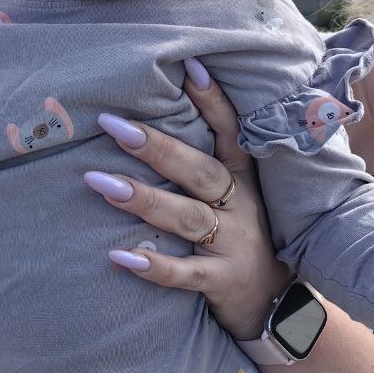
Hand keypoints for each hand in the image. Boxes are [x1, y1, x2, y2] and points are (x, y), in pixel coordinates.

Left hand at [86, 59, 288, 341]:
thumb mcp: (239, 193)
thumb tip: (154, 115)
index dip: (213, 100)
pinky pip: (185, 275)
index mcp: (244, 178)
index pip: (230, 131)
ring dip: (143, 200)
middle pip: (199, 170)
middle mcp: (241, 206)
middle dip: (157, 145)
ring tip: (98, 182)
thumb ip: (203, 160)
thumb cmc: (242, 235)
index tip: (189, 66)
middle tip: (112, 123)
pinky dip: (155, 266)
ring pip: (187, 217)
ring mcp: (233, 245)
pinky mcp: (222, 282)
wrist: (275, 306)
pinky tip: (120, 256)